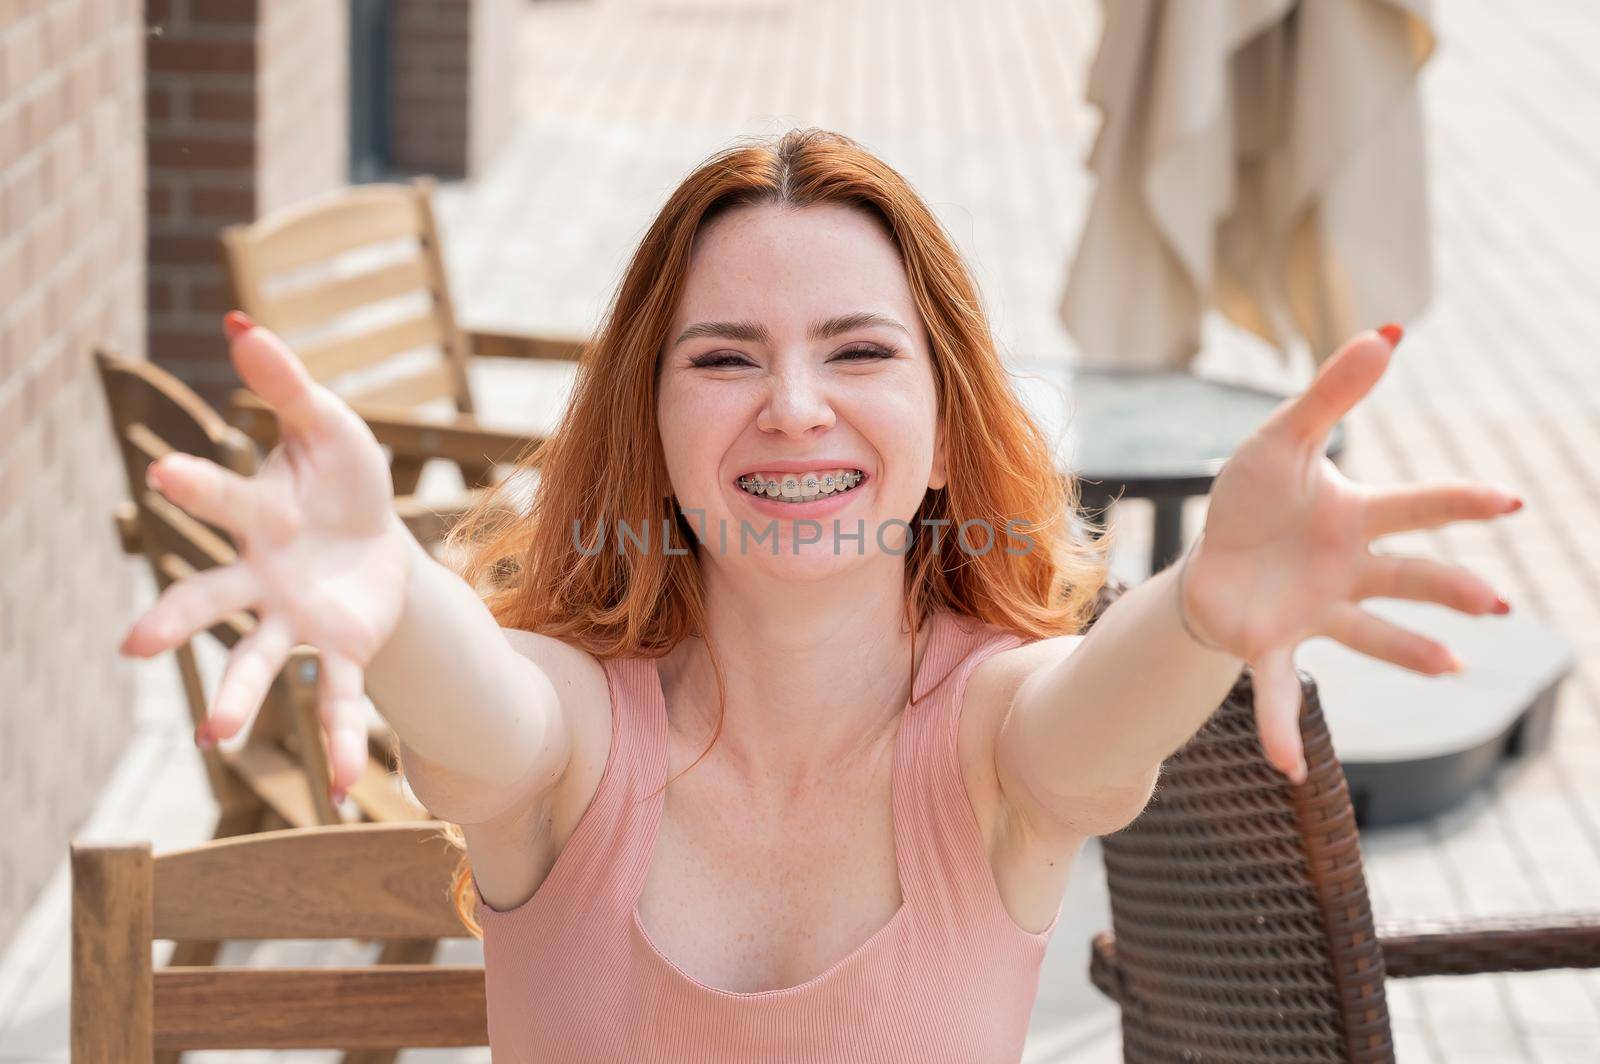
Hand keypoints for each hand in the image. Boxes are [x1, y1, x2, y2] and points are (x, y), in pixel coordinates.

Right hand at [118, 312, 411, 801]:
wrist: (383, 543)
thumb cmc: (342, 480)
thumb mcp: (330, 427)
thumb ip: (289, 385)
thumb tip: (243, 321)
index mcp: (257, 518)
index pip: (223, 501)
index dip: (195, 485)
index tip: (161, 471)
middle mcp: (261, 579)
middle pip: (208, 600)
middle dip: (176, 618)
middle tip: (135, 644)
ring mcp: (295, 622)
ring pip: (255, 661)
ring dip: (233, 697)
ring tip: (213, 738)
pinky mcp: (339, 651)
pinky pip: (336, 698)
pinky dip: (339, 742)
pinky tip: (350, 790)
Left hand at [1179, 325, 1522, 782]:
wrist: (1209, 553)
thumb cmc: (1253, 498)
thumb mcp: (1281, 440)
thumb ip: (1330, 395)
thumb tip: (1389, 330)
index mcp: (1354, 519)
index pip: (1414, 506)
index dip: (1458, 502)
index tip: (1508, 498)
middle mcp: (1346, 571)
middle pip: (1405, 577)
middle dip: (1448, 588)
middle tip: (1491, 601)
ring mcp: (1313, 613)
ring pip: (1367, 636)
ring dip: (1406, 652)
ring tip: (1451, 668)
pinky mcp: (1269, 646)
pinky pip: (1278, 691)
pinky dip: (1282, 728)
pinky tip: (1290, 769)